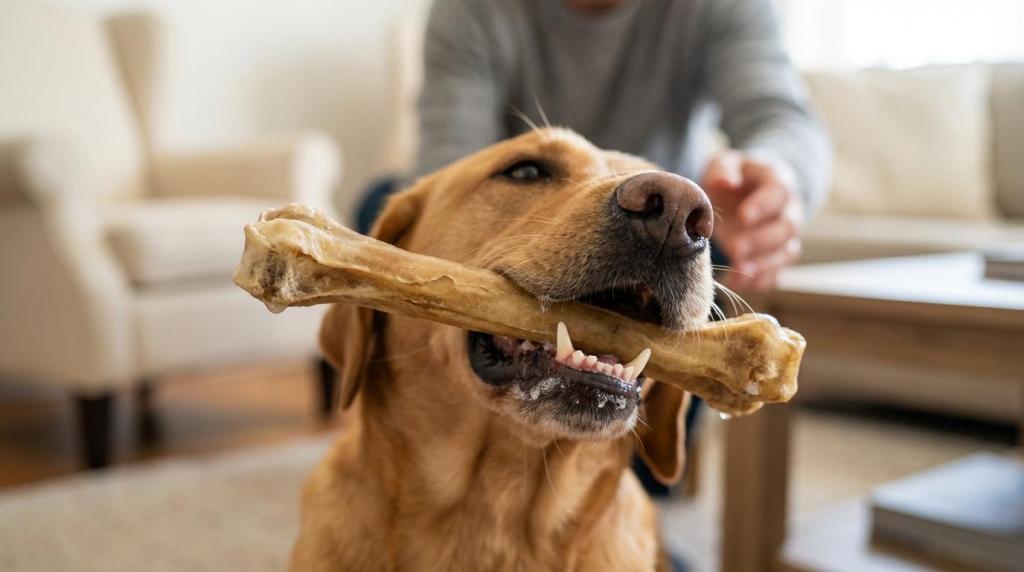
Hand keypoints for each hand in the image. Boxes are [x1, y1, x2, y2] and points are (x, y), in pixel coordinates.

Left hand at [701, 150, 802, 291]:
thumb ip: (722, 170)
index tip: (742, 217)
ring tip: (738, 271)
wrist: (742, 192)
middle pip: (787, 227)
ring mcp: (786, 235)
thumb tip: (723, 182)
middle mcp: (789, 209)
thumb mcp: (724, 164)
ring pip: (786, 253)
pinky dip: (760, 281)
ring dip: (763, 265)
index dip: (763, 206)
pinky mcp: (776, 256)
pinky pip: (777, 272)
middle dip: (761, 241)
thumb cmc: (732, 175)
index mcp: (778, 181)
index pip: (779, 193)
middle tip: (735, 249)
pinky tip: (739, 284)